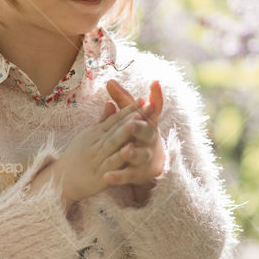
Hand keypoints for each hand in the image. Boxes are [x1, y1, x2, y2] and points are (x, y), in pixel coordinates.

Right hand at [52, 100, 147, 203]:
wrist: (61, 179)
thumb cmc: (77, 156)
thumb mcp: (88, 135)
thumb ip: (102, 121)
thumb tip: (110, 102)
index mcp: (96, 133)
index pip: (115, 118)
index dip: (129, 108)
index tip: (143, 99)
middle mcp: (97, 142)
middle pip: (118, 127)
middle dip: (134, 116)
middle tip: (149, 105)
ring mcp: (98, 158)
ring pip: (114, 143)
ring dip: (126, 132)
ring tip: (138, 122)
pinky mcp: (99, 174)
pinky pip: (110, 164)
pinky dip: (120, 157)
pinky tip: (130, 151)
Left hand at [102, 79, 165, 195]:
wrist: (150, 164)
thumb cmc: (138, 133)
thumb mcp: (133, 116)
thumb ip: (122, 100)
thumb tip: (109, 80)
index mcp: (149, 123)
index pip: (152, 111)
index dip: (151, 103)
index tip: (145, 97)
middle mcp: (149, 139)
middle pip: (146, 132)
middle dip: (139, 128)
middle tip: (131, 124)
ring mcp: (144, 157)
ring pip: (140, 155)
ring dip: (133, 153)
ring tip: (125, 151)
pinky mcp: (138, 173)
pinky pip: (128, 175)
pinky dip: (118, 177)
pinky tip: (107, 178)